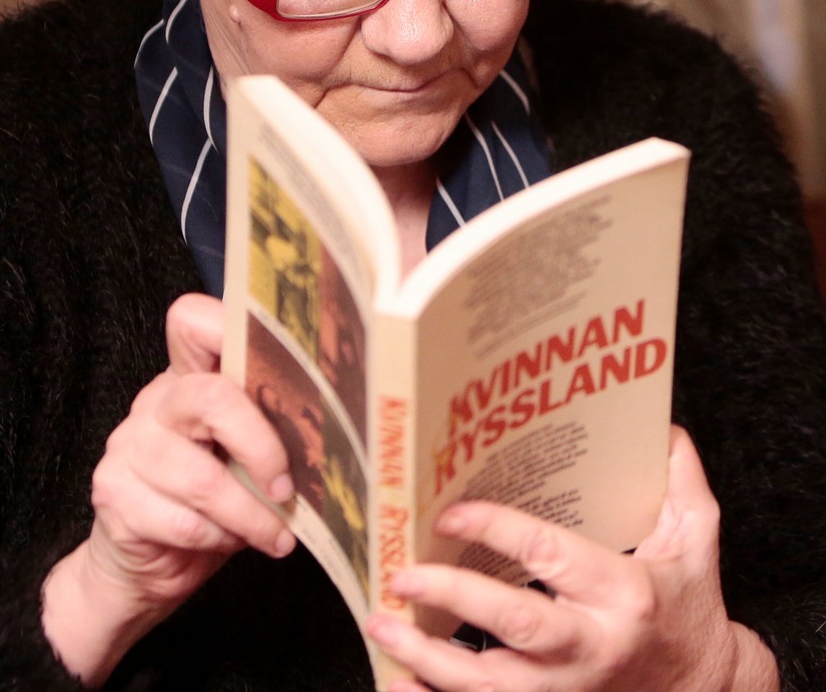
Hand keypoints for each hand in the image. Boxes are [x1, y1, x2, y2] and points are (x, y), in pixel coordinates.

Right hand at [43, 293, 294, 683]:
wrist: (148, 565)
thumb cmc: (210, 503)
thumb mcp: (242, 458)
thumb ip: (266, 432)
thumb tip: (334, 436)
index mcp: (189, 378)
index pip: (193, 321)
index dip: (229, 325)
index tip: (284, 360)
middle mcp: (155, 401)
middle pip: (212, 396)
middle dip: (263, 448)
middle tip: (288, 488)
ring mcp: (129, 445)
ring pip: (203, 477)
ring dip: (251, 514)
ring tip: (277, 534)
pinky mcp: (114, 494)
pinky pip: (183, 520)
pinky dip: (219, 538)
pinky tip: (233, 542)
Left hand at [367, 427, 778, 691]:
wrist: (707, 690)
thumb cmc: (691, 607)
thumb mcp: (697, 540)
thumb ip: (680, 480)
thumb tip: (658, 425)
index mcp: (622, 593)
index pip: (550, 555)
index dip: (498, 531)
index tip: (451, 512)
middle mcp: (592, 646)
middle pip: (515, 626)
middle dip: (453, 597)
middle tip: (402, 575)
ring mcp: (569, 690)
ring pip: (491, 686)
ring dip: (429, 660)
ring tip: (382, 625)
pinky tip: (399, 684)